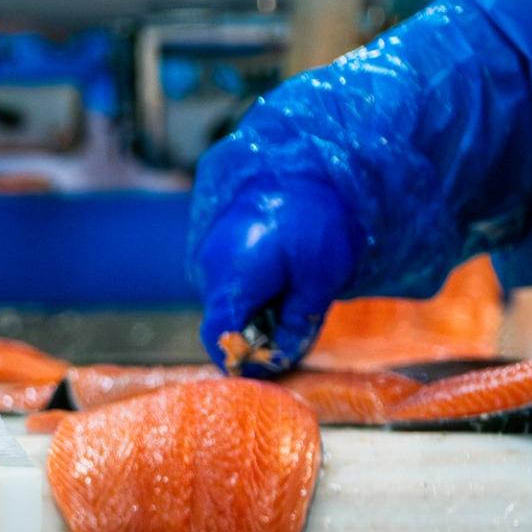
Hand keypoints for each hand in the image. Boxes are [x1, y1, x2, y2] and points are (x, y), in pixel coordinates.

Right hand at [193, 179, 357, 374]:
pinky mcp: (220, 238)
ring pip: (227, 298)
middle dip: (254, 335)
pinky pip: (229, 276)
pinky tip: (284, 279)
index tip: (265, 370)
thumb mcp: (321, 281)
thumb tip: (282, 359)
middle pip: (223, 320)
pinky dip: (253, 288)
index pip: (219, 337)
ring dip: (255, 310)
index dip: (239, 360)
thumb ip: (297, 324)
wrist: (314, 161)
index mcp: (231, 278)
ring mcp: (211, 249)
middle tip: (293, 336)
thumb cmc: (320, 219)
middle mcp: (210, 266)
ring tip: (295, 300)